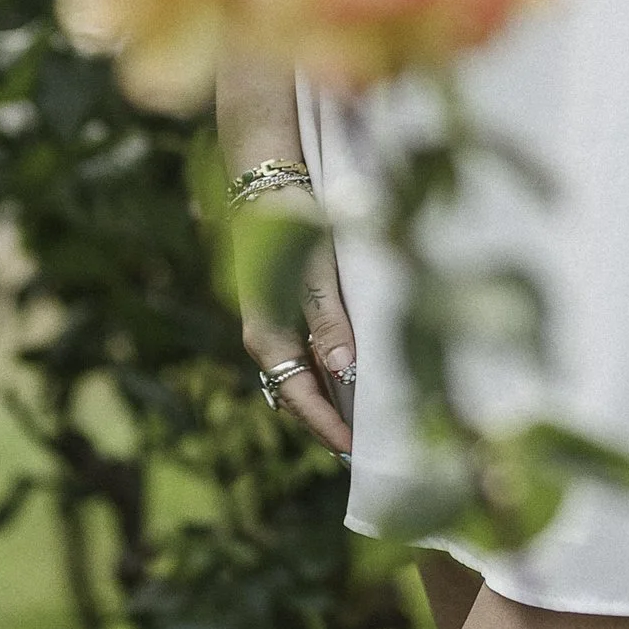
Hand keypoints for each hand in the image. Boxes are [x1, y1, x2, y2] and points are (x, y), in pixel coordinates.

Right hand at [247, 227, 356, 460]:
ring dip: (328, 399)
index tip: (354, 453)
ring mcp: (272, 321)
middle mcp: (265, 334)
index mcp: (266, 333)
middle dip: (327, 422)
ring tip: (362, 422)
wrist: (264, 175)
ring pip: (300, 375)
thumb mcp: (316, 271)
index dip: (327, 426)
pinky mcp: (282, 306)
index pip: (299, 397)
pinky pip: (303, 354)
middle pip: (297, 393)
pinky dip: (325, 373)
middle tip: (363, 449)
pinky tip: (351, 376)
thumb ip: (328, 321)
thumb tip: (344, 372)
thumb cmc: (291, 221)